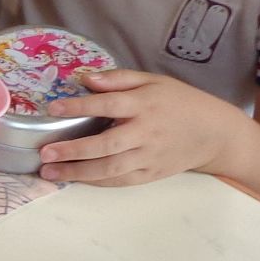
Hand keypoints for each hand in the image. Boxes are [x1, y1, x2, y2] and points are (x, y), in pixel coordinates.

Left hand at [39, 67, 238, 186]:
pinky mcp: (151, 174)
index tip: (53, 108)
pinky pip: (120, 180)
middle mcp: (145, 132)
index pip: (108, 105)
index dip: (79, 106)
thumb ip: (119, 79)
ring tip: (50, 171)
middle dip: (73, 150)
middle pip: (106, 144)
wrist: (215, 133)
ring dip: (78, 172)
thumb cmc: (179, 102)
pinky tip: (75, 179)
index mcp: (145, 104)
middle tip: (45, 152)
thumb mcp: (154, 81)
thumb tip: (85, 78)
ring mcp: (149, 156)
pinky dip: (96, 182)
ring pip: (110, 168)